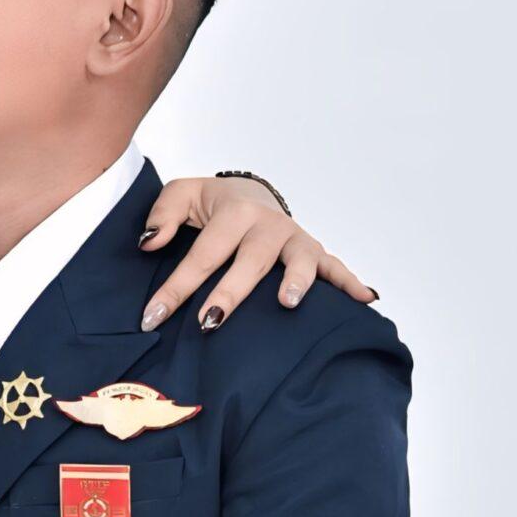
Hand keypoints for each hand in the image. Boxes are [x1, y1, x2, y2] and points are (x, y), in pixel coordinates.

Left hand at [139, 175, 376, 332]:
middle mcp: (267, 224)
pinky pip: (335, 266)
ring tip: (289, 303)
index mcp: (233, 211)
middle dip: (230, 292)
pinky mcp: (313, 250)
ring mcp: (293, 238)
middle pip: (250, 260)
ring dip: (297, 280)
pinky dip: (351, 281)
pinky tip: (366, 299)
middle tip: (209, 322)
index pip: (201, 254)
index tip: (152, 317)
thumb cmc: (211, 204)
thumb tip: (150, 243)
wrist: (251, 194)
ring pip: (299, 260)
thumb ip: (162, 215)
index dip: (175, 287)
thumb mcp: (182, 196)